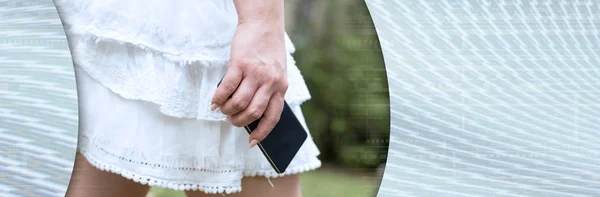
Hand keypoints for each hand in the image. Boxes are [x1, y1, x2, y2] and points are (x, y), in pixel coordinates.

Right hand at [211, 21, 287, 147]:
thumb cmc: (268, 50)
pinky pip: (227, 88)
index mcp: (282, 87)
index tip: (252, 142)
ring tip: (223, 110)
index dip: (262, 133)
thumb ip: (268, 90)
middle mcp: (271, 82)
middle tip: (231, 120)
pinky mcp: (240, 64)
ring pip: (239, 103)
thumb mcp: (276, 72)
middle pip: (253, 113)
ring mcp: (255, 73)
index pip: (274, 116)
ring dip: (228, 111)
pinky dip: (219, 98)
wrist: (264, 24)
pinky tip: (215, 102)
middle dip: (239, 122)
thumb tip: (249, 113)